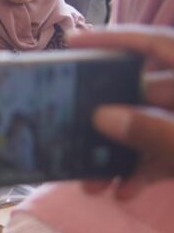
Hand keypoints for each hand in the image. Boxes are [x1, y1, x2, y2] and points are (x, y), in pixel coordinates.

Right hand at [69, 26, 173, 198]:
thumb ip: (153, 131)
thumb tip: (102, 116)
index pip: (156, 44)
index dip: (115, 39)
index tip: (73, 44)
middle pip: (140, 92)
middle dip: (103, 116)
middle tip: (68, 126)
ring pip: (147, 128)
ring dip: (117, 154)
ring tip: (90, 180)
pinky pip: (163, 155)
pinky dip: (143, 172)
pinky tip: (122, 193)